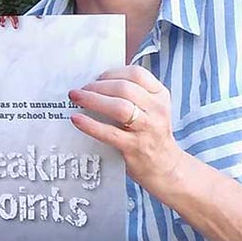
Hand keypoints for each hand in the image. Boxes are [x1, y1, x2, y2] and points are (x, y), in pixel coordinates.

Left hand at [67, 66, 181, 189]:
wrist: (165, 167)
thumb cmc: (150, 134)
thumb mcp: (150, 109)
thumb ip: (132, 95)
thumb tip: (96, 82)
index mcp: (160, 95)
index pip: (137, 74)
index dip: (113, 73)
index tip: (97, 77)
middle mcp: (156, 110)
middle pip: (125, 88)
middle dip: (98, 86)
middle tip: (81, 89)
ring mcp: (147, 129)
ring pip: (119, 108)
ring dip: (93, 100)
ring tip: (76, 98)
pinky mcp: (134, 147)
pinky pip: (109, 133)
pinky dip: (90, 125)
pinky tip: (77, 120)